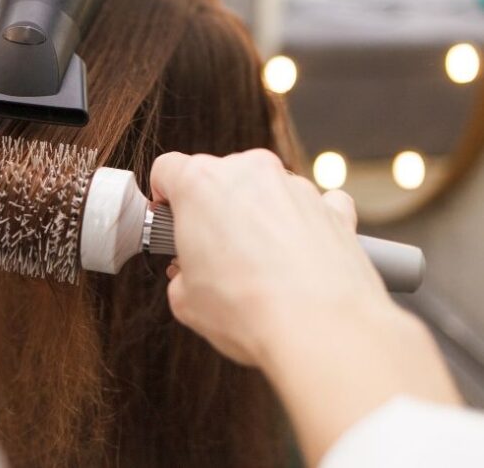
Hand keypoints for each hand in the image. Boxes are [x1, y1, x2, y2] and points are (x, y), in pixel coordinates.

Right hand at [151, 150, 460, 464]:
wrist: (321, 330)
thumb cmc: (248, 310)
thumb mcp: (185, 300)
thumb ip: (181, 274)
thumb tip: (190, 276)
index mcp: (201, 184)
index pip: (167, 169)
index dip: (164, 198)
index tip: (170, 220)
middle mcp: (249, 173)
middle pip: (220, 177)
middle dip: (214, 210)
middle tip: (212, 254)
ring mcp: (295, 187)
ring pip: (265, 190)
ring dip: (258, 217)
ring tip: (260, 267)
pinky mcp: (334, 209)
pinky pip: (313, 205)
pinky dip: (304, 224)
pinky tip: (299, 255)